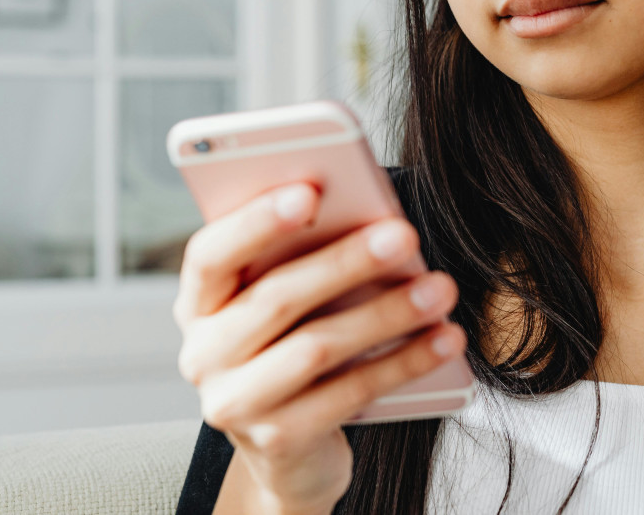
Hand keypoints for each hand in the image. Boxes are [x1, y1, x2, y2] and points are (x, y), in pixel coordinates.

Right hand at [173, 183, 465, 512]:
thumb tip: (372, 218)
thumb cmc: (294, 345)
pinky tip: (444, 339)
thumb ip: (305, 259)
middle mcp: (204, 353)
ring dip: (386, 314)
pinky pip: (349, 394)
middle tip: (405, 235)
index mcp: (199, 303)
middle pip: (276, 297)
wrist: (290, 451)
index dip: (255, 221)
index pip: (211, 254)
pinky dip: (404, 362)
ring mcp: (235, 402)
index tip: (310, 192)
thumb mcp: (288, 303)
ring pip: (316, 348)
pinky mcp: (278, 441)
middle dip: (346, 261)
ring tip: (440, 288)